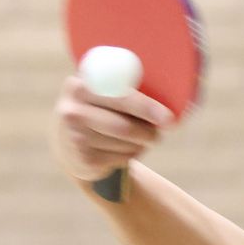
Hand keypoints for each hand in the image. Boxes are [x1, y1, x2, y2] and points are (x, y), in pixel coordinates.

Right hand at [51, 75, 174, 181]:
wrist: (69, 142)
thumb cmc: (100, 108)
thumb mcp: (104, 91)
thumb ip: (126, 86)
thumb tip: (174, 96)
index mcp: (80, 84)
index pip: (117, 95)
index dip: (145, 107)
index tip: (168, 118)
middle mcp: (71, 111)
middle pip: (122, 126)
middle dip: (149, 132)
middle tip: (165, 130)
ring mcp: (74, 137)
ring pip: (125, 144)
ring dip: (141, 142)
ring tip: (140, 137)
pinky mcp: (82, 160)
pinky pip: (121, 158)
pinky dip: (131, 154)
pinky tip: (124, 149)